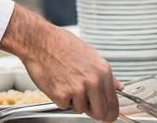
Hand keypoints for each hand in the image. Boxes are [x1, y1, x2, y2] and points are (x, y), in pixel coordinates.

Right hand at [0, 5, 118, 121]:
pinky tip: (56, 82)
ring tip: (65, 82)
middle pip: (100, 113)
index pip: (113, 104)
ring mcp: (77, 89)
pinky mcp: (61, 95)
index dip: (110, 113)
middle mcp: (92, 81)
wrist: (38, 40)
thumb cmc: (60, 43)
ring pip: (80, 109)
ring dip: (73, 101)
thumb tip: (118, 86)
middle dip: (93, 111)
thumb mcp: (89, 54)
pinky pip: (64, 106)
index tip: (107, 115)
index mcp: (102, 71)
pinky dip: (59, 98)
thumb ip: (105, 74)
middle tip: (85, 102)